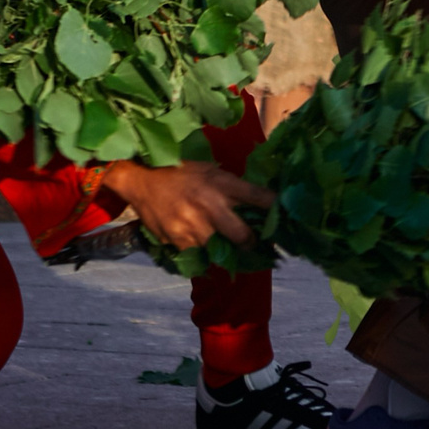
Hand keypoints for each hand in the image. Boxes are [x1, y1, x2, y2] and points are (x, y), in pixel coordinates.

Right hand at [102, 160, 270, 249]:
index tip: (285, 220)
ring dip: (225, 251)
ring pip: (221, 250)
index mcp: (222, 183)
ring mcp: (192, 225)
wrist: (142, 180)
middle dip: (251, 243)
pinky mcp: (177, 240)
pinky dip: (203, 254)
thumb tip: (262, 204)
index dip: (276, 210)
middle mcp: (210, 205)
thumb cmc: (181, 173)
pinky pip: (199, 256)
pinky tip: (201, 246)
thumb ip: (233, 189)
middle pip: (244, 236)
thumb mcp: (211, 172)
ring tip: (226, 246)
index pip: (259, 198)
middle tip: (253, 243)